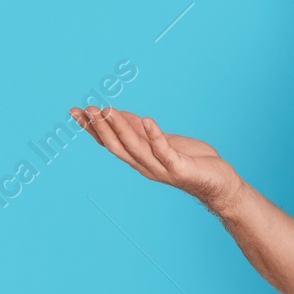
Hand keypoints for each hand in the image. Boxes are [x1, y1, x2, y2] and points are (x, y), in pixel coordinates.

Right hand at [71, 105, 241, 213]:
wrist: (218, 183)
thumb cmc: (190, 160)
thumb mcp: (160, 140)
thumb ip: (140, 130)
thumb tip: (115, 114)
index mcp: (139, 159)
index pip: (109, 143)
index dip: (92, 129)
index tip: (75, 112)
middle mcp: (145, 166)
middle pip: (117, 147)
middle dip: (101, 128)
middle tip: (88, 110)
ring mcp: (161, 168)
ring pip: (135, 148)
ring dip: (121, 129)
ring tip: (109, 111)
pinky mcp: (179, 168)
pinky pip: (164, 151)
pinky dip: (155, 136)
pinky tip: (149, 120)